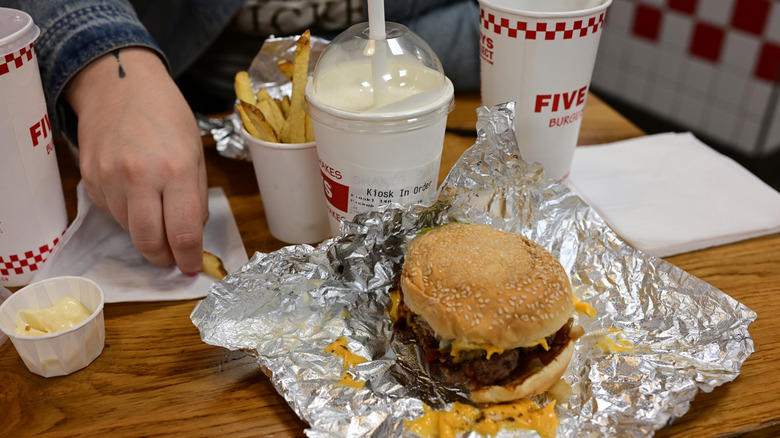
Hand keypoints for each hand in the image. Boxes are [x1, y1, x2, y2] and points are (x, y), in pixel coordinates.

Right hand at [65, 47, 208, 273]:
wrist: (120, 84)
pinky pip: (110, 211)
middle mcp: (140, 176)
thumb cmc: (166, 115)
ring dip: (145, 232)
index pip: (183, 232)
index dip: (188, 257)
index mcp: (176, 169)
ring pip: (128, 229)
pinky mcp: (89, 177)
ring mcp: (109, 177)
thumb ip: (196, 196)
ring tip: (156, 213)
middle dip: (163, 257)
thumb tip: (192, 234)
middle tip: (173, 258)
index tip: (191, 266)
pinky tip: (134, 192)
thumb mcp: (195, 152)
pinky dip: (125, 212)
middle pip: (149, 241)